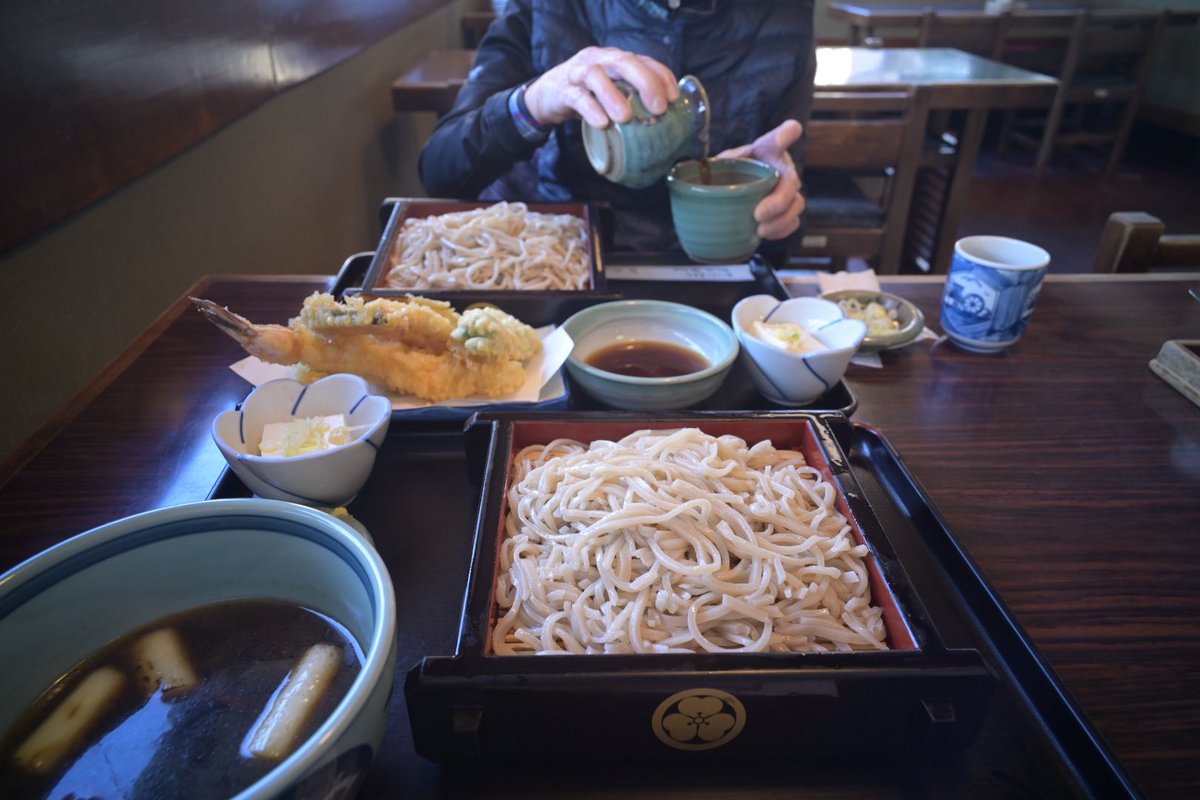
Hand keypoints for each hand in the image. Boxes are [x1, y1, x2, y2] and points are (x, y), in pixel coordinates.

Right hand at [523, 47, 678, 127]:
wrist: (547, 96)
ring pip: (596, 75)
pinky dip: (591, 109)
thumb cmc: (588, 96)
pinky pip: (577, 97)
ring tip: (626, 117)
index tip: (674, 97)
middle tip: (658, 108)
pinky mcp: (562, 90)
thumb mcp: (612, 93)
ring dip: (613, 95)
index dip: (661, 76)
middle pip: (623, 62)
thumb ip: (632, 100)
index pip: (643, 60)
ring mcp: (578, 72)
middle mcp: (598, 60)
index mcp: (615, 60)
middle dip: (645, 82)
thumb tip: (663, 124)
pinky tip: (602, 124)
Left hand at [716, 120, 805, 240]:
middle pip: (792, 181)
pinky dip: (780, 231)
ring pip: (797, 204)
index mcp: (766, 151)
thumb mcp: (719, 165)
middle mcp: (782, 169)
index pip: (779, 137)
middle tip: (758, 215)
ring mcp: (789, 191)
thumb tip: (692, 170)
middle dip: (779, 200)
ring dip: (780, 220)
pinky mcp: (788, 212)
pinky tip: (763, 234)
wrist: (735, 193)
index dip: (786, 134)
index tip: (791, 129)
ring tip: (760, 230)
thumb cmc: (729, 174)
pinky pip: (793, 222)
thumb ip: (712, 165)